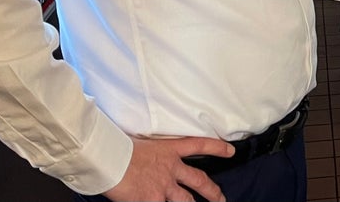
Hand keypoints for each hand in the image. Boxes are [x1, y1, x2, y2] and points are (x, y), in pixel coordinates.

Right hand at [103, 136, 233, 201]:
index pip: (199, 145)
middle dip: (212, 191)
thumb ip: (150, 154)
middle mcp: (170, 168)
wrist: (109, 157)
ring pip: (185, 201)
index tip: (230, 151)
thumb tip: (145, 161)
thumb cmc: (117, 146)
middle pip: (199, 180)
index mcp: (168, 150)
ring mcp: (163, 186)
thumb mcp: (140, 144)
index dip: (216, 148)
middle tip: (221, 198)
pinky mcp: (152, 200)